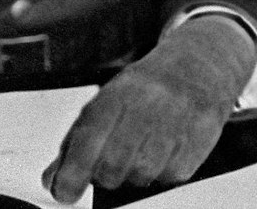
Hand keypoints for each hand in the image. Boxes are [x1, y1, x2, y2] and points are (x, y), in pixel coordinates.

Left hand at [44, 14, 256, 201]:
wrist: (200, 63)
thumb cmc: (146, 88)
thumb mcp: (105, 102)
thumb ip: (75, 142)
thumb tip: (52, 179)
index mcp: (115, 96)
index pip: (86, 145)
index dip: (71, 177)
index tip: (66, 192)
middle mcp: (147, 105)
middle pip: (112, 167)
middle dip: (105, 176)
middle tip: (110, 166)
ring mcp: (178, 119)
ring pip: (143, 175)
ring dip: (136, 174)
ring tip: (141, 153)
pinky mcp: (203, 135)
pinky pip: (173, 175)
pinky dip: (165, 171)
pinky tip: (166, 150)